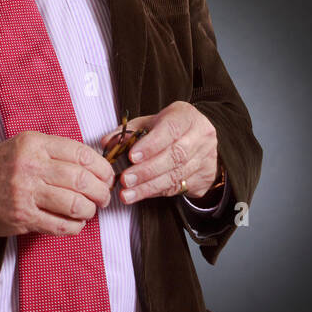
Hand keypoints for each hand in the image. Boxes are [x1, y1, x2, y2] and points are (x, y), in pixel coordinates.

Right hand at [0, 131, 114, 236]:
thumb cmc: (8, 165)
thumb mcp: (29, 146)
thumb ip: (59, 151)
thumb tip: (96, 165)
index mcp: (35, 144)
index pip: (80, 153)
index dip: (101, 167)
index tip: (107, 176)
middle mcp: (31, 166)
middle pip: (81, 180)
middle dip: (101, 191)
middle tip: (104, 196)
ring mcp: (26, 193)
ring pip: (74, 204)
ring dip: (89, 210)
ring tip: (89, 209)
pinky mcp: (23, 217)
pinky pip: (61, 226)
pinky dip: (76, 226)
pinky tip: (76, 222)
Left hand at [99, 101, 217, 203]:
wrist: (201, 140)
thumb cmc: (171, 128)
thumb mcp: (152, 122)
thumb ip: (129, 131)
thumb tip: (106, 143)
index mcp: (186, 117)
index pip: (170, 130)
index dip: (151, 145)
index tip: (131, 156)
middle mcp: (200, 137)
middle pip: (175, 156)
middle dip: (147, 170)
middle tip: (125, 179)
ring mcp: (204, 159)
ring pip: (176, 176)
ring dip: (149, 187)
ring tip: (128, 193)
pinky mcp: (203, 178)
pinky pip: (178, 188)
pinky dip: (156, 192)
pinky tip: (141, 194)